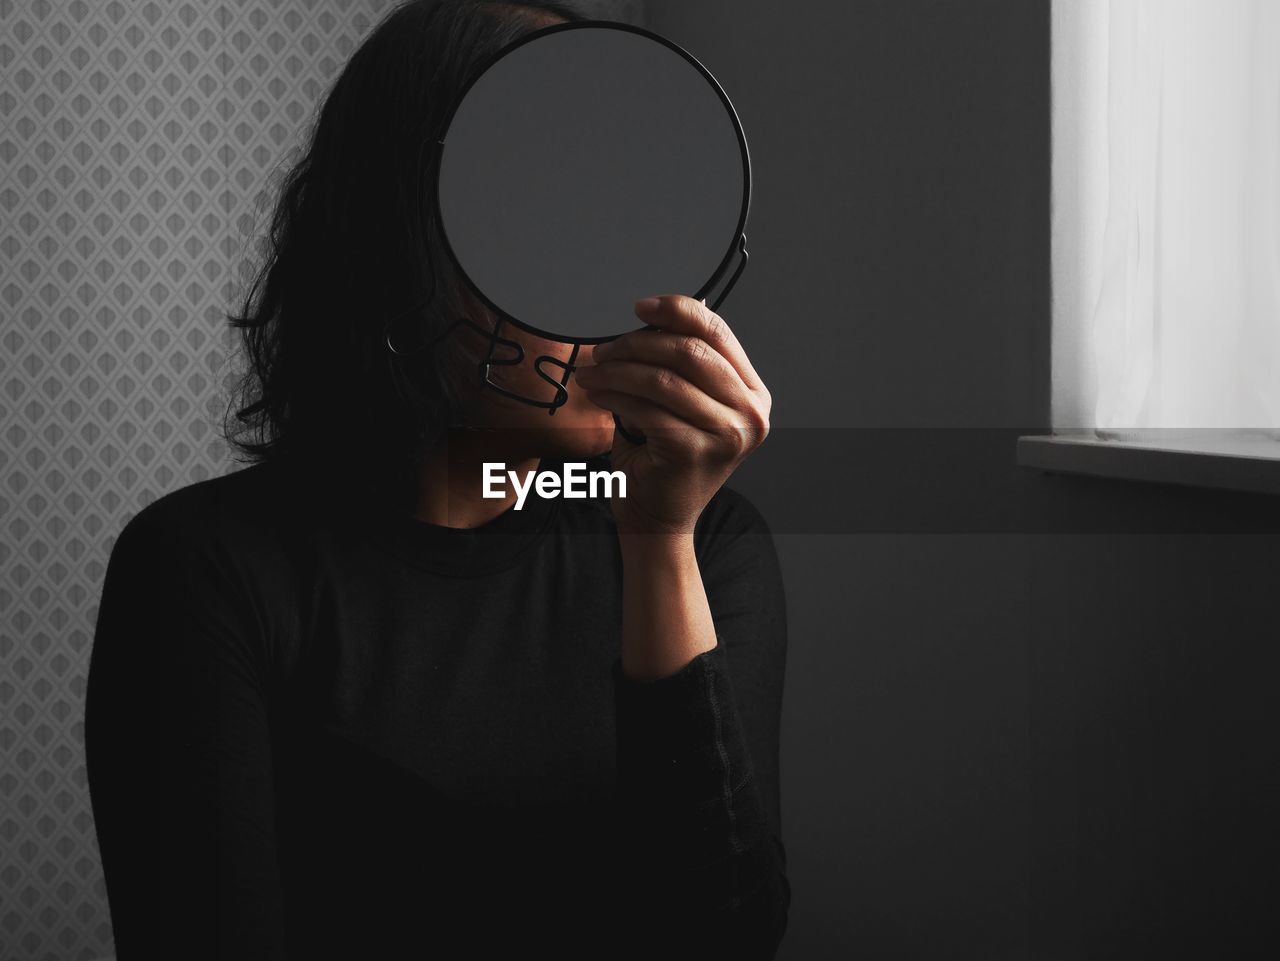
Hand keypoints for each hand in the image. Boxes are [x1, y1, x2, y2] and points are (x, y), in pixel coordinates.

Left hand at [574, 294, 771, 535]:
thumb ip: (681, 363)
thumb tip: (657, 313)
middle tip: (603, 351)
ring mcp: (727, 434)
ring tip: (592, 374)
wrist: (658, 519)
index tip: (640, 306)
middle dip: (637, 344)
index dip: (677, 310)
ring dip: (617, 371)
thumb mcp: (683, 403)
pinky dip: (615, 397)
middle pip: (689, 351)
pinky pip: (646, 408)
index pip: (718, 333)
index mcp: (752, 393)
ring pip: (662, 379)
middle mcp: (750, 413)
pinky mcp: (694, 451)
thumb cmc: (665, 458)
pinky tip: (599, 396)